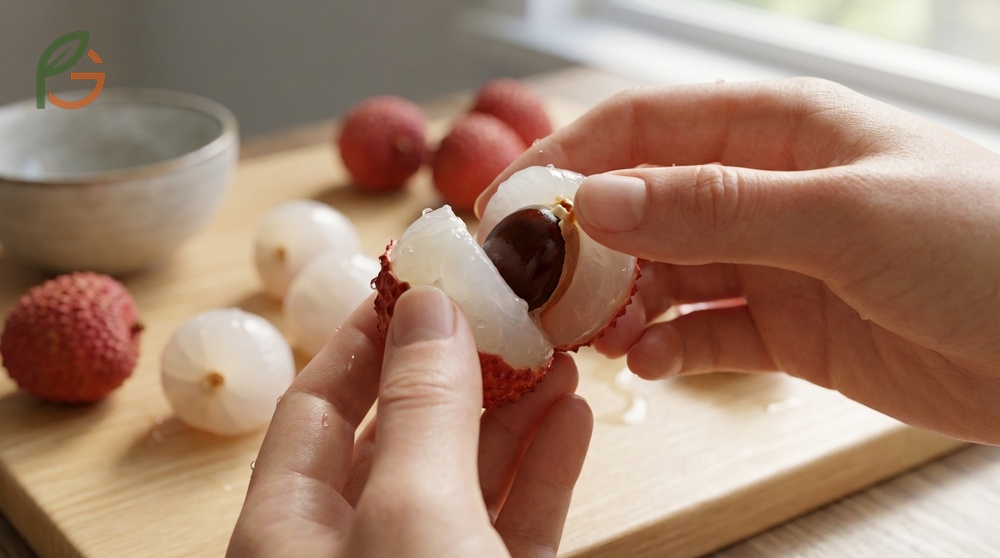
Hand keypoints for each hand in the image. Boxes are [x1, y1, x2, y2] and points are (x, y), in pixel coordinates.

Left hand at [228, 287, 592, 556]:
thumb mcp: (412, 512)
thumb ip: (422, 408)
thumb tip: (429, 307)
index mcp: (288, 529)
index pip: (317, 404)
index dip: (368, 336)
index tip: (422, 282)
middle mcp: (350, 547)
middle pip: (402, 433)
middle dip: (461, 369)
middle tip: (510, 313)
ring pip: (465, 477)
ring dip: (515, 414)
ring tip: (557, 355)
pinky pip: (511, 523)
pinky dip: (543, 472)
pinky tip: (572, 420)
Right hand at [477, 77, 999, 444]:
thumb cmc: (985, 247)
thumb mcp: (843, 214)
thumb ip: (712, 207)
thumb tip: (594, 201)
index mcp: (779, 128)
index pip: (646, 127)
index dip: (570, 160)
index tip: (508, 205)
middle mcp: (765, 190)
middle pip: (642, 206)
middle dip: (584, 245)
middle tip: (536, 289)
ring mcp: (772, 262)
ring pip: (663, 275)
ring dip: (619, 303)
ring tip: (593, 335)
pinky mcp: (785, 330)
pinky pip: (702, 334)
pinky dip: (668, 349)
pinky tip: (651, 363)